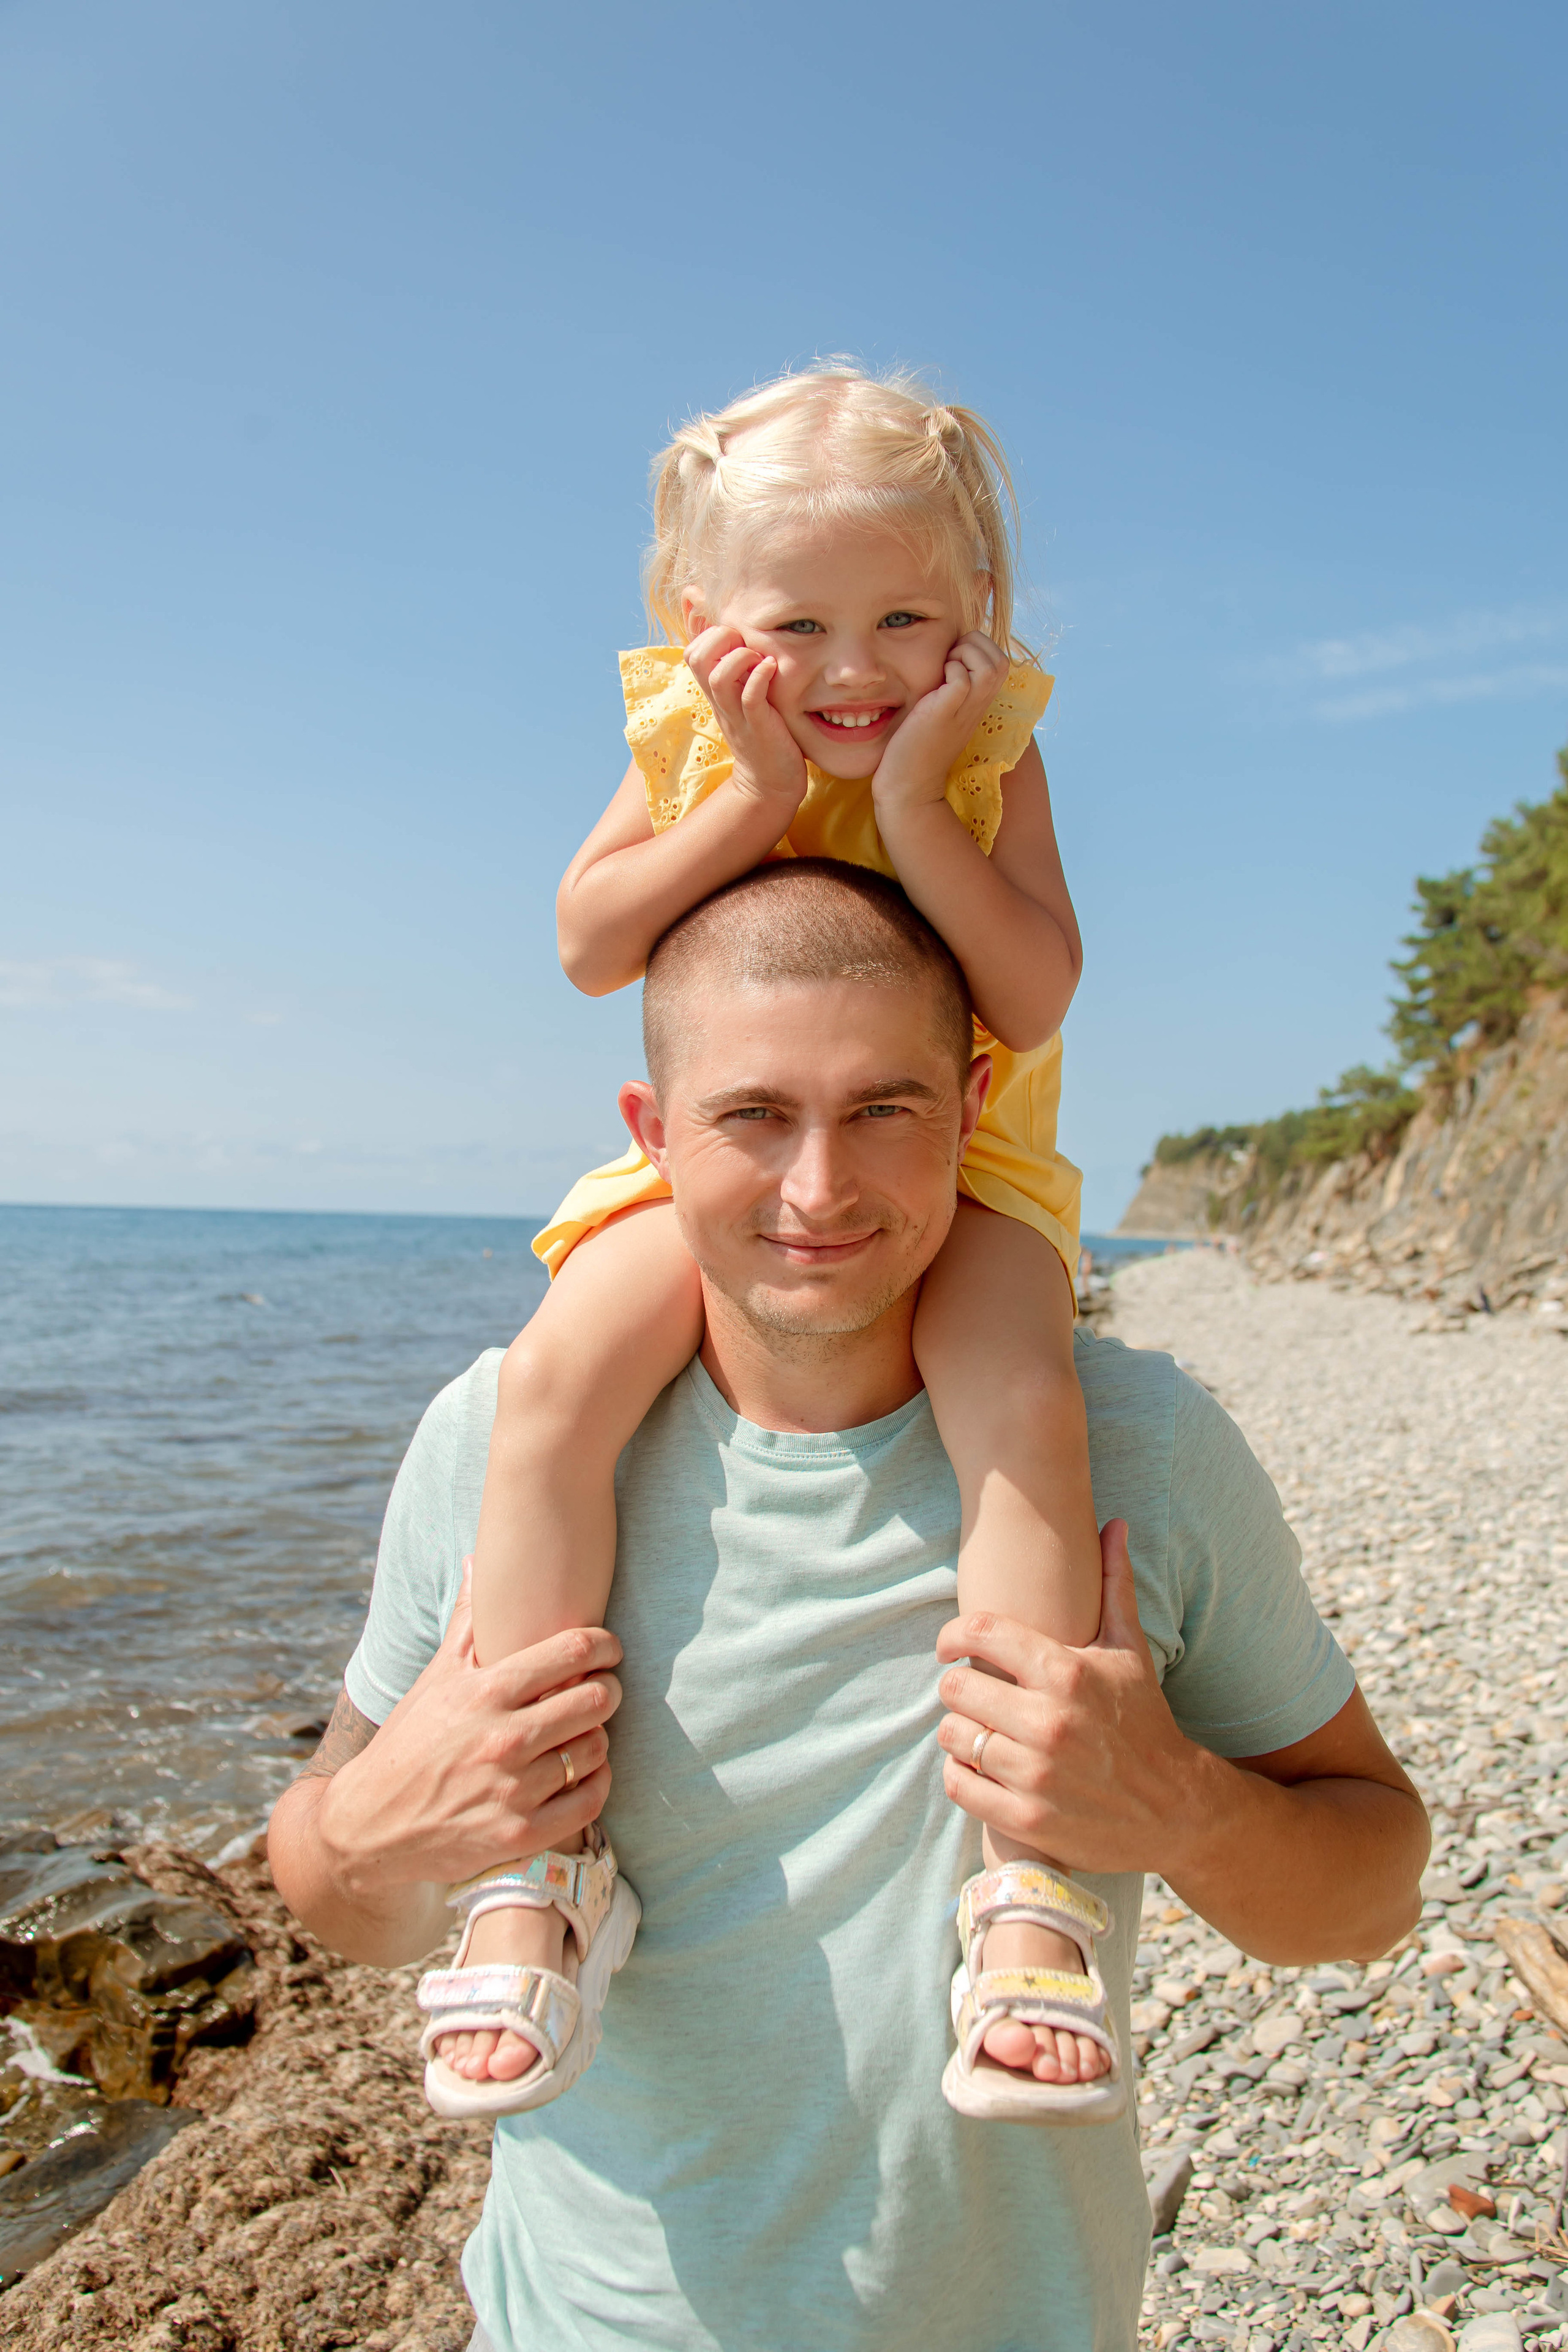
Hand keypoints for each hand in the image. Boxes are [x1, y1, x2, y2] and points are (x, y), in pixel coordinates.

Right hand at [319, 1561, 622, 1896]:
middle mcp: (502, 1739)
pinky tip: (584, 1772)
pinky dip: (596, 1782)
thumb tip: (476, 1561)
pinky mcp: (520, 1835)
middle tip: (602, 1689)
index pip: (572, 1652)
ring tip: (585, 1731)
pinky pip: (590, 1800)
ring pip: (596, 1748)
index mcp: (484, 1692)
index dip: (603, 1644)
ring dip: (598, 1737)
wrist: (371, 1826)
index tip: (607, 1648)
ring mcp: (513, 1790)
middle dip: (607, 1689)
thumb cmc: (409, 1742)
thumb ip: (466, 1623)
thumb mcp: (434, 1680)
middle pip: (596, 1699)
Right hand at [685, 626, 808, 817]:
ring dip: (741, 658)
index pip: (692, 652)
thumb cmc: (763, 735)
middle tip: (746, 644)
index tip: (738, 640)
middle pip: (696, 658)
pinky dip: (760, 677)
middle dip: (720, 638)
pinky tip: (773, 668)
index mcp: (716, 692)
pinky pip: (750, 697)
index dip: (711, 635)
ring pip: (719, 677)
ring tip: (760, 658)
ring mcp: (738, 715)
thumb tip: (744, 641)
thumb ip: (739, 674)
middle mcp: (721, 701)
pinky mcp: (759, 727)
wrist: (770, 782)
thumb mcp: (743, 700)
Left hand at [871, 631, 1009, 823]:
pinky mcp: (944, 715)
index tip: (952, 659)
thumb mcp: (940, 711)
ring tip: (943, 669)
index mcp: (977, 703)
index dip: (978, 648)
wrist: (908, 784)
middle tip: (948, 659)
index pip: (1000, 661)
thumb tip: (942, 659)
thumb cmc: (917, 746)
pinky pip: (961, 679)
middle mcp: (977, 706)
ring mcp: (963, 712)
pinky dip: (949, 671)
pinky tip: (933, 686)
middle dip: (975, 645)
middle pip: (1001, 660)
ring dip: (964, 655)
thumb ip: (948, 688)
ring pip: (989, 666)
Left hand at [934, 1521, 1202, 1877]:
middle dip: (958, 1687)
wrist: (1178, 1809)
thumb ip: (1115, 1585)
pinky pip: (959, 1785)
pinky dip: (960, 1776)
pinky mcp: (1027, 1820)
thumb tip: (1115, 1524)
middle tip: (970, 1694)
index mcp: (1067, 1672)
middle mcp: (1049, 1721)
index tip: (948, 1644)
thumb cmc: (1146, 1721)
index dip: (952, 1634)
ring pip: (952, 1736)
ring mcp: (1036, 1774)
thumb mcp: (1131, 1651)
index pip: (980, 1632)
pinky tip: (979, 1768)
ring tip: (976, 1730)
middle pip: (956, 1686)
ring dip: (957, 1732)